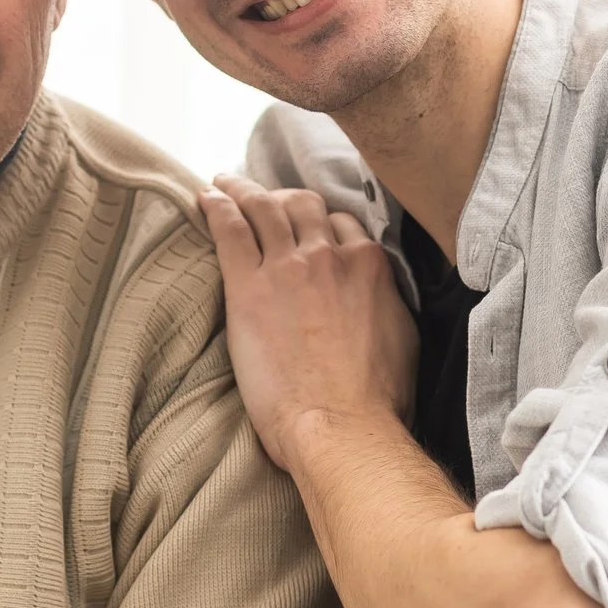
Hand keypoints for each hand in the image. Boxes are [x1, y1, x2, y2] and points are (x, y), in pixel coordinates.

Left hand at [201, 174, 416, 473]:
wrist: (343, 424)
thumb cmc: (377, 399)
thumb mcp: (402, 338)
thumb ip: (386, 304)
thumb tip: (378, 299)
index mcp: (368, 265)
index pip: (341, 223)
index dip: (319, 221)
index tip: (304, 226)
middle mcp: (329, 255)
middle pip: (301, 204)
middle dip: (280, 196)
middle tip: (261, 199)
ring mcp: (288, 267)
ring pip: (263, 206)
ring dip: (241, 189)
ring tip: (224, 183)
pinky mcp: (249, 287)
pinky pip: (230, 229)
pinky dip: (217, 206)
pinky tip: (205, 197)